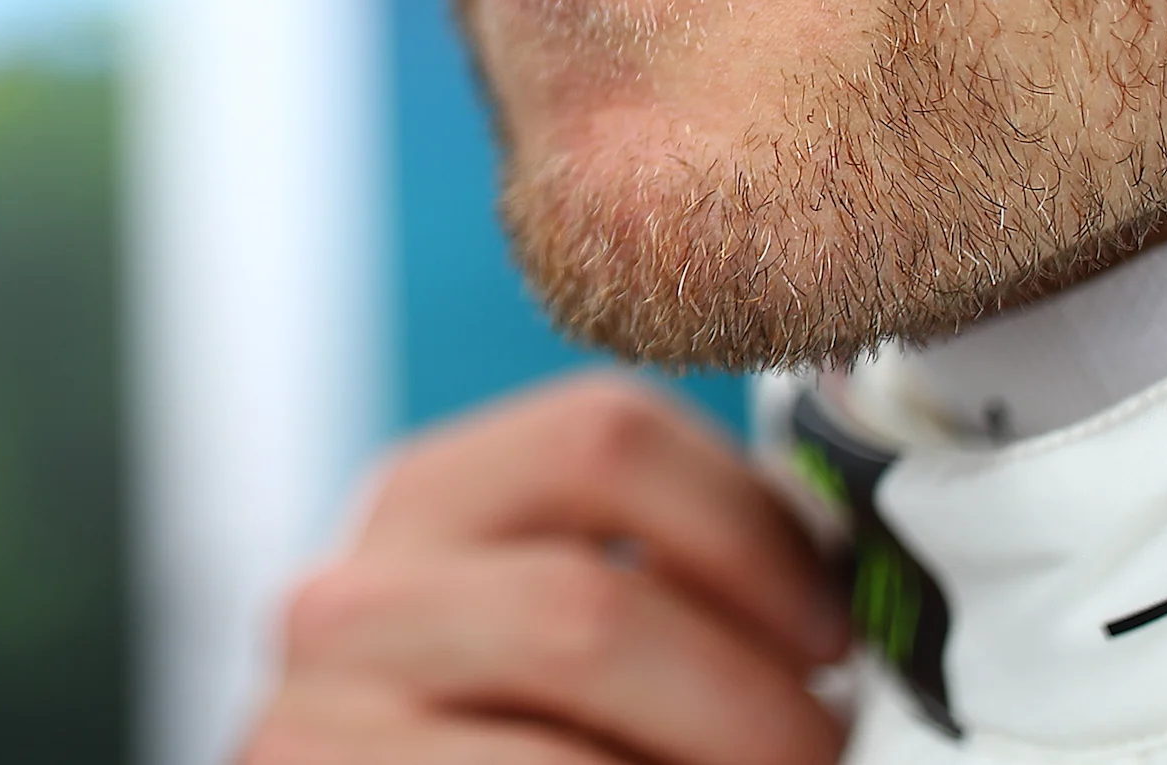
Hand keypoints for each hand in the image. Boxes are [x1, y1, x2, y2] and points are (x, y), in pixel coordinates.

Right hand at [237, 372, 851, 764]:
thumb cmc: (521, 747)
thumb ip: (661, 586)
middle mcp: (346, 598)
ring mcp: (313, 719)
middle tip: (821, 754)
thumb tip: (853, 584)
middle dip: (744, 701)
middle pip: (587, 603)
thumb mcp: (563, 646)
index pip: (604, 433)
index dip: (755, 530)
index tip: (835, 632)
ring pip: (563, 720)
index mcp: (426, 505)